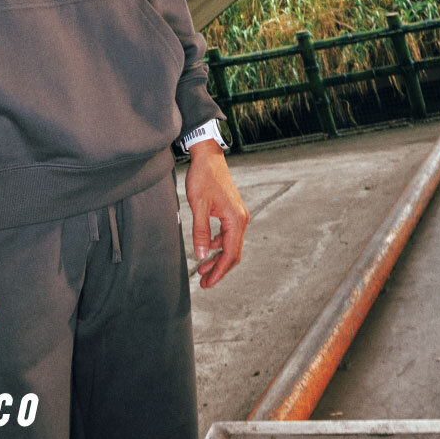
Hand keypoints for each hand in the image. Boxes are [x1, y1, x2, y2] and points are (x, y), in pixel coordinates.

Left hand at [184, 142, 249, 288]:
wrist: (208, 155)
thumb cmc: (203, 176)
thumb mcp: (198, 205)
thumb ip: (201, 231)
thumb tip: (201, 256)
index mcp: (236, 220)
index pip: (230, 254)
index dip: (219, 271)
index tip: (207, 283)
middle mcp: (241, 219)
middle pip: (233, 253)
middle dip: (219, 269)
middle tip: (204, 282)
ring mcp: (238, 215)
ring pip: (230, 245)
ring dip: (218, 258)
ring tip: (202, 270)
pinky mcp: (232, 211)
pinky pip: (228, 235)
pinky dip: (218, 245)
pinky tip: (207, 248)